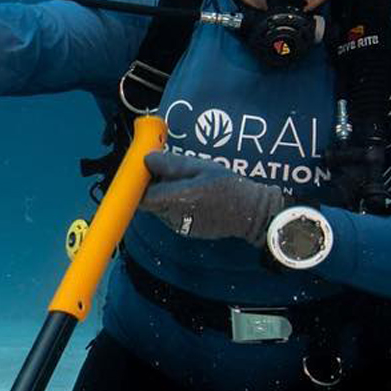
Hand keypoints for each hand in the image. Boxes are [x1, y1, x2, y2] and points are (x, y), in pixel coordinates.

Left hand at [138, 149, 287, 247]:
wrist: (251, 214)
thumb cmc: (229, 187)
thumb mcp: (202, 167)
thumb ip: (172, 164)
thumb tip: (148, 160)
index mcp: (177, 199)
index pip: (143, 197)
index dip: (140, 184)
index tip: (145, 170)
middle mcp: (175, 217)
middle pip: (150, 203)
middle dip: (153, 187)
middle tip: (166, 171)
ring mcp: (181, 226)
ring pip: (161, 210)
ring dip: (165, 196)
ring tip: (185, 181)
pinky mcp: (188, 231)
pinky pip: (172, 216)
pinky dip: (175, 204)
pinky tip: (192, 195)